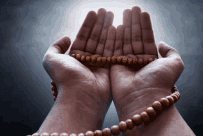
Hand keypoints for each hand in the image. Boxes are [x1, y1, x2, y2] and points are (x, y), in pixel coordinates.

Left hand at [42, 8, 114, 130]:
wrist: (81, 95)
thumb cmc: (66, 78)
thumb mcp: (51, 60)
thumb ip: (55, 47)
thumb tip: (65, 38)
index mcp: (75, 58)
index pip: (83, 37)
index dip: (88, 25)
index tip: (93, 12)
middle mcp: (87, 60)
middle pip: (95, 38)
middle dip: (99, 24)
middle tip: (105, 10)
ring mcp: (99, 64)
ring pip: (104, 43)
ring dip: (108, 28)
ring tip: (111, 15)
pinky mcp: (110, 68)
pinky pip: (112, 51)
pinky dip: (115, 40)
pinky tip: (117, 28)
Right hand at [110, 6, 183, 120]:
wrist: (143, 98)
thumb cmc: (159, 82)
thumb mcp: (174, 65)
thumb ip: (171, 52)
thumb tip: (162, 43)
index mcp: (151, 60)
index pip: (147, 38)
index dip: (145, 25)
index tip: (142, 12)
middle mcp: (138, 60)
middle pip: (134, 37)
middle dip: (133, 23)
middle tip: (131, 9)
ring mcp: (125, 63)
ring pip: (124, 41)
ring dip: (124, 26)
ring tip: (123, 12)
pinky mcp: (114, 66)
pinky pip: (114, 49)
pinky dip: (115, 38)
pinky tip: (116, 25)